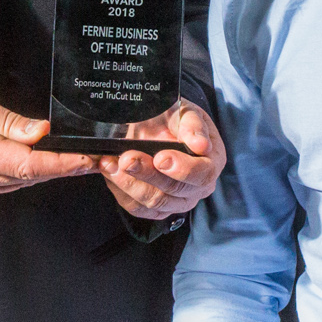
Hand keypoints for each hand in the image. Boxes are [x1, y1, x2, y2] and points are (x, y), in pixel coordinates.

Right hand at [0, 83, 100, 200]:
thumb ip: (8, 121)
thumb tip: (39, 132)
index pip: (27, 164)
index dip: (61, 164)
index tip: (86, 161)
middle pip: (28, 177)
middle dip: (64, 168)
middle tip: (94, 159)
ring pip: (20, 183)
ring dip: (48, 172)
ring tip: (76, 159)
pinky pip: (6, 184)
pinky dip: (27, 174)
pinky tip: (42, 163)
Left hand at [98, 100, 226, 220]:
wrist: (156, 126)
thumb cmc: (173, 118)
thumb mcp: (184, 111)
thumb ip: (192, 125)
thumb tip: (201, 145)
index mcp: (211, 163)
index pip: (202, 175)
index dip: (182, 169)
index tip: (160, 157)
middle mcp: (198, 188)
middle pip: (174, 192)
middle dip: (146, 174)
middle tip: (126, 158)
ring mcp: (178, 201)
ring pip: (154, 203)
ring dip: (128, 183)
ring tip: (110, 163)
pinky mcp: (157, 209)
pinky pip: (138, 209)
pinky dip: (120, 192)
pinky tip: (110, 173)